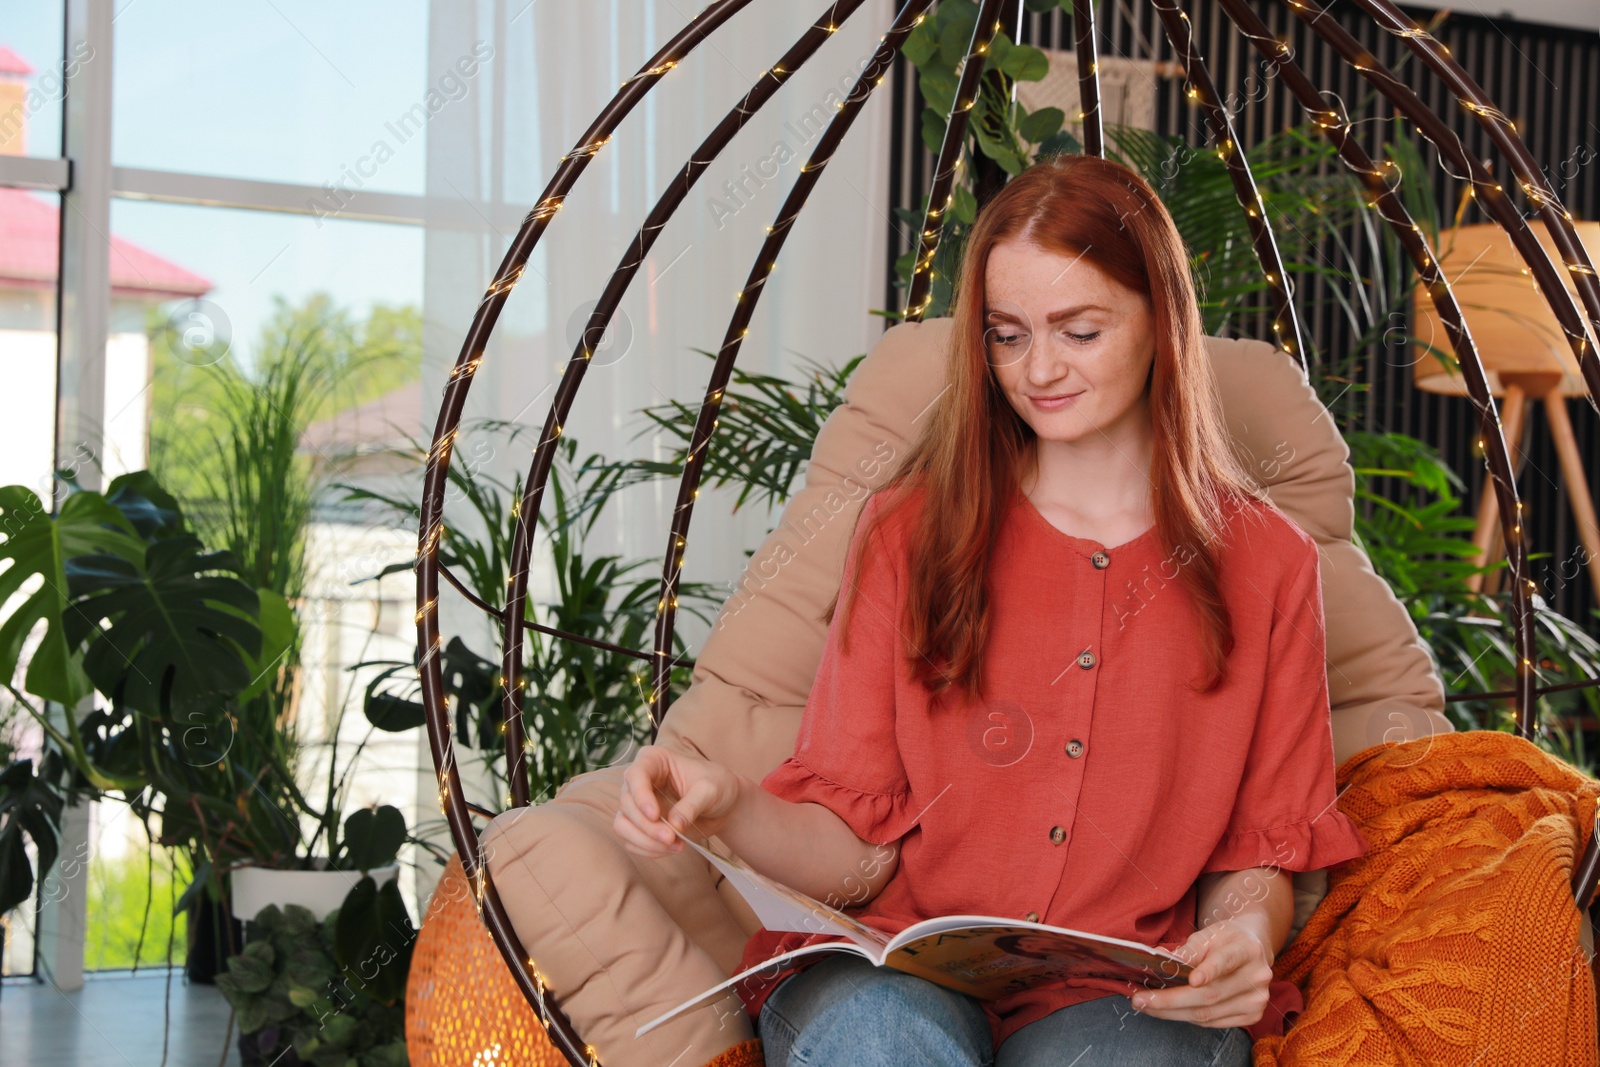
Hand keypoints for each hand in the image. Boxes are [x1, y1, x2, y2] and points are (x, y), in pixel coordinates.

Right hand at [614, 744, 742, 857]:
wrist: (723, 806)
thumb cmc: (717, 786)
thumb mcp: (710, 790)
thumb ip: (691, 805)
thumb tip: (673, 825)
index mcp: (654, 760)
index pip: (635, 775)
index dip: (641, 796)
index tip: (655, 815)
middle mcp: (640, 781)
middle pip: (627, 804)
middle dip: (647, 826)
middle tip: (671, 838)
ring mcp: (637, 804)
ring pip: (623, 825)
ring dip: (645, 841)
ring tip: (676, 846)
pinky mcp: (640, 825)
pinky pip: (631, 841)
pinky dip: (649, 849)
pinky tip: (672, 848)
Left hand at [1128, 919, 1273, 1027]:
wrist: (1252, 948)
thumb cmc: (1225, 939)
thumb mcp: (1208, 934)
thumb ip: (1188, 948)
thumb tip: (1162, 959)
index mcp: (1247, 949)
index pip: (1227, 960)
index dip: (1209, 971)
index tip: (1191, 980)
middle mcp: (1257, 976)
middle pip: (1210, 994)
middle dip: (1170, 1000)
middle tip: (1139, 999)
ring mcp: (1257, 1000)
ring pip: (1208, 1014)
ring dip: (1172, 1013)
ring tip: (1145, 1006)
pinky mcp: (1252, 1016)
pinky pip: (1212, 1023)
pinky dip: (1186, 1017)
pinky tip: (1167, 1011)